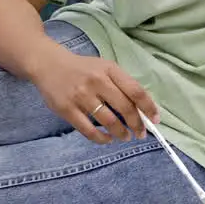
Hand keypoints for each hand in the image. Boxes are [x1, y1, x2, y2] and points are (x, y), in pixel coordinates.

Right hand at [29, 48, 159, 143]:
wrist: (49, 65)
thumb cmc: (83, 68)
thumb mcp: (105, 67)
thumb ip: (121, 83)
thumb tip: (141, 106)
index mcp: (111, 70)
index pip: (136, 91)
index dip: (148, 107)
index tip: (155, 119)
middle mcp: (97, 82)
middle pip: (125, 107)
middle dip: (137, 124)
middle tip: (141, 133)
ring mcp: (81, 96)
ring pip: (108, 121)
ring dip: (121, 133)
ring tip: (126, 137)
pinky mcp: (67, 110)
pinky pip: (88, 130)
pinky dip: (101, 138)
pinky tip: (108, 139)